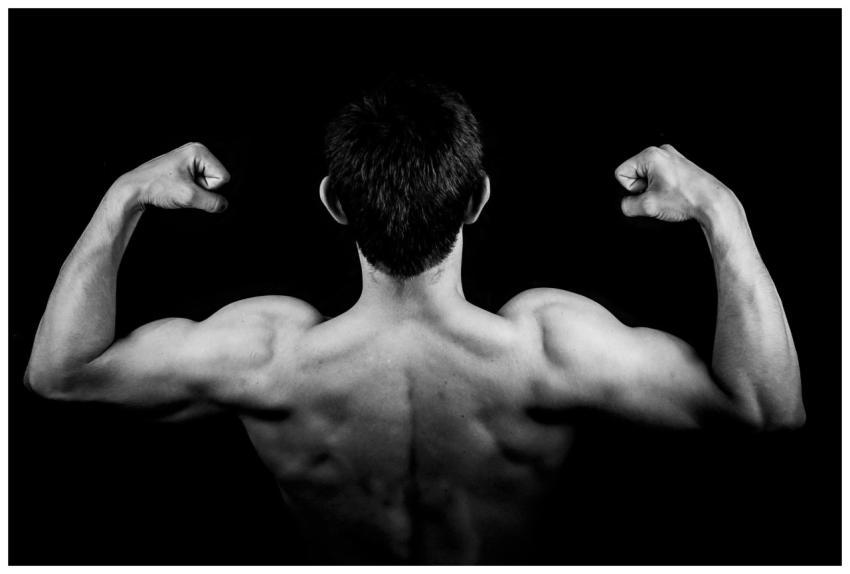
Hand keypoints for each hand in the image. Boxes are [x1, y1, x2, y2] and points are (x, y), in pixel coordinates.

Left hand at [112, 142, 229, 212]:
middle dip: (201, 189)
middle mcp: (196, 151)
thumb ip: (213, 202)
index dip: (208, 188)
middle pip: (216, 179)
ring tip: (177, 188)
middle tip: (182, 187)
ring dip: (195, 191)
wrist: (134, 189)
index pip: (223, 177)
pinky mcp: (185, 168)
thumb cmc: (156, 187)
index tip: (188, 186)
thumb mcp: (189, 197)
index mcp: (199, 151)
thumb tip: (224, 205)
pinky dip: (190, 190)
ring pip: (208, 183)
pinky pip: (199, 184)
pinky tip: (177, 188)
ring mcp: (190, 159)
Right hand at [614, 144, 733, 222]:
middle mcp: (661, 151)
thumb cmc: (686, 199)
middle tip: (660, 194)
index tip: (649, 192)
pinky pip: (659, 176)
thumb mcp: (648, 207)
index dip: (631, 188)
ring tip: (670, 194)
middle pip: (634, 173)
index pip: (621, 173)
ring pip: (647, 176)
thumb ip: (628, 205)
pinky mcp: (679, 164)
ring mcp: (672, 156)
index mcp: (650, 155)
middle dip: (643, 188)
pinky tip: (675, 193)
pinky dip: (663, 186)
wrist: (713, 202)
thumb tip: (627, 204)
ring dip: (653, 188)